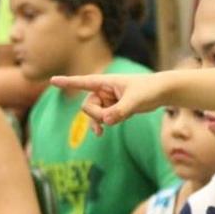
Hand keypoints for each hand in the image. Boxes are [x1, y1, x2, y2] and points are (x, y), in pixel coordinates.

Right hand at [50, 72, 164, 134]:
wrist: (162, 92)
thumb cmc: (149, 90)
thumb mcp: (135, 101)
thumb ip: (120, 111)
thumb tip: (106, 121)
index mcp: (105, 82)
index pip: (83, 82)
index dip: (67, 83)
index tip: (52, 80)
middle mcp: (103, 90)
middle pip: (88, 107)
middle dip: (97, 116)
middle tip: (111, 119)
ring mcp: (108, 99)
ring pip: (94, 114)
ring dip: (100, 121)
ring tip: (109, 127)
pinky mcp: (114, 107)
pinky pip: (102, 118)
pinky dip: (102, 124)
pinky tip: (101, 133)